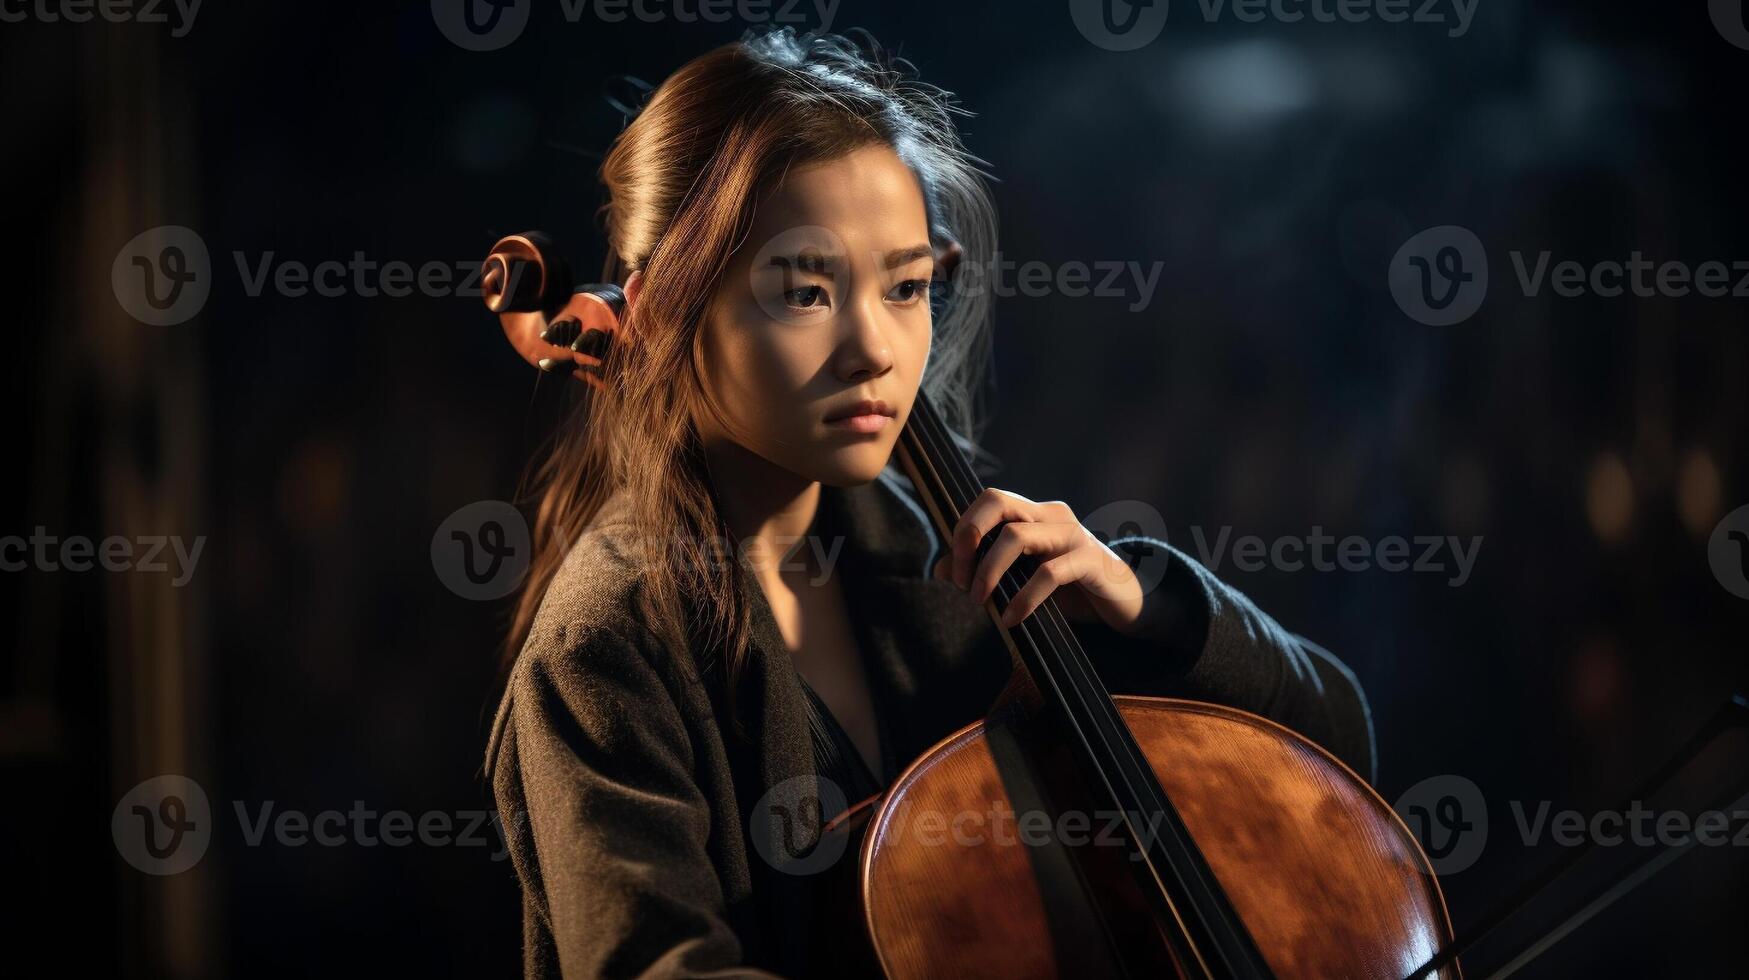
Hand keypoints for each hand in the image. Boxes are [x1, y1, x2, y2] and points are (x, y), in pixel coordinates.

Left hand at [932, 488, 1152, 636]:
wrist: (1123, 604)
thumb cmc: (1069, 590)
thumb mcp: (1022, 579)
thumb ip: (984, 571)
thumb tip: (940, 569)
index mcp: (1034, 514)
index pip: (988, 501)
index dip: (963, 531)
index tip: (954, 573)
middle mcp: (1052, 516)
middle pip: (998, 502)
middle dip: (969, 537)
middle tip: (961, 579)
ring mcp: (1073, 535)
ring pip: (1018, 537)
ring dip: (989, 571)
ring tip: (980, 601)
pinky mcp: (1091, 562)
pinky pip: (1050, 573)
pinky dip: (1024, 597)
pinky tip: (1012, 619)